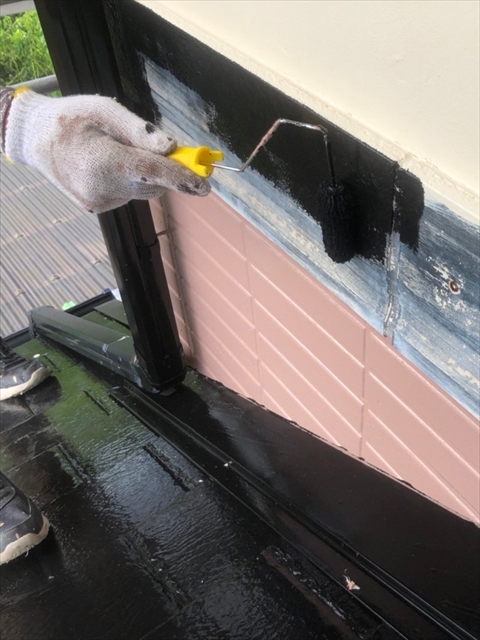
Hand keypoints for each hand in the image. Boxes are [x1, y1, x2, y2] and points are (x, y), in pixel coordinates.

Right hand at [5, 90, 209, 212]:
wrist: (36, 140)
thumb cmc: (72, 119)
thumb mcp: (105, 110)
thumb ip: (140, 131)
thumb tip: (171, 148)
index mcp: (103, 162)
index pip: (151, 173)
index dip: (181, 178)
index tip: (205, 186)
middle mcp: (101, 189)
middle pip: (152, 184)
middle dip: (165, 170)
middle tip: (164, 150)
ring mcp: (99, 202)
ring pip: (142, 191)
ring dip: (145, 174)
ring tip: (118, 151)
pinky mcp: (98, 208)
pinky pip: (129, 195)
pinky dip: (129, 181)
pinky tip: (107, 165)